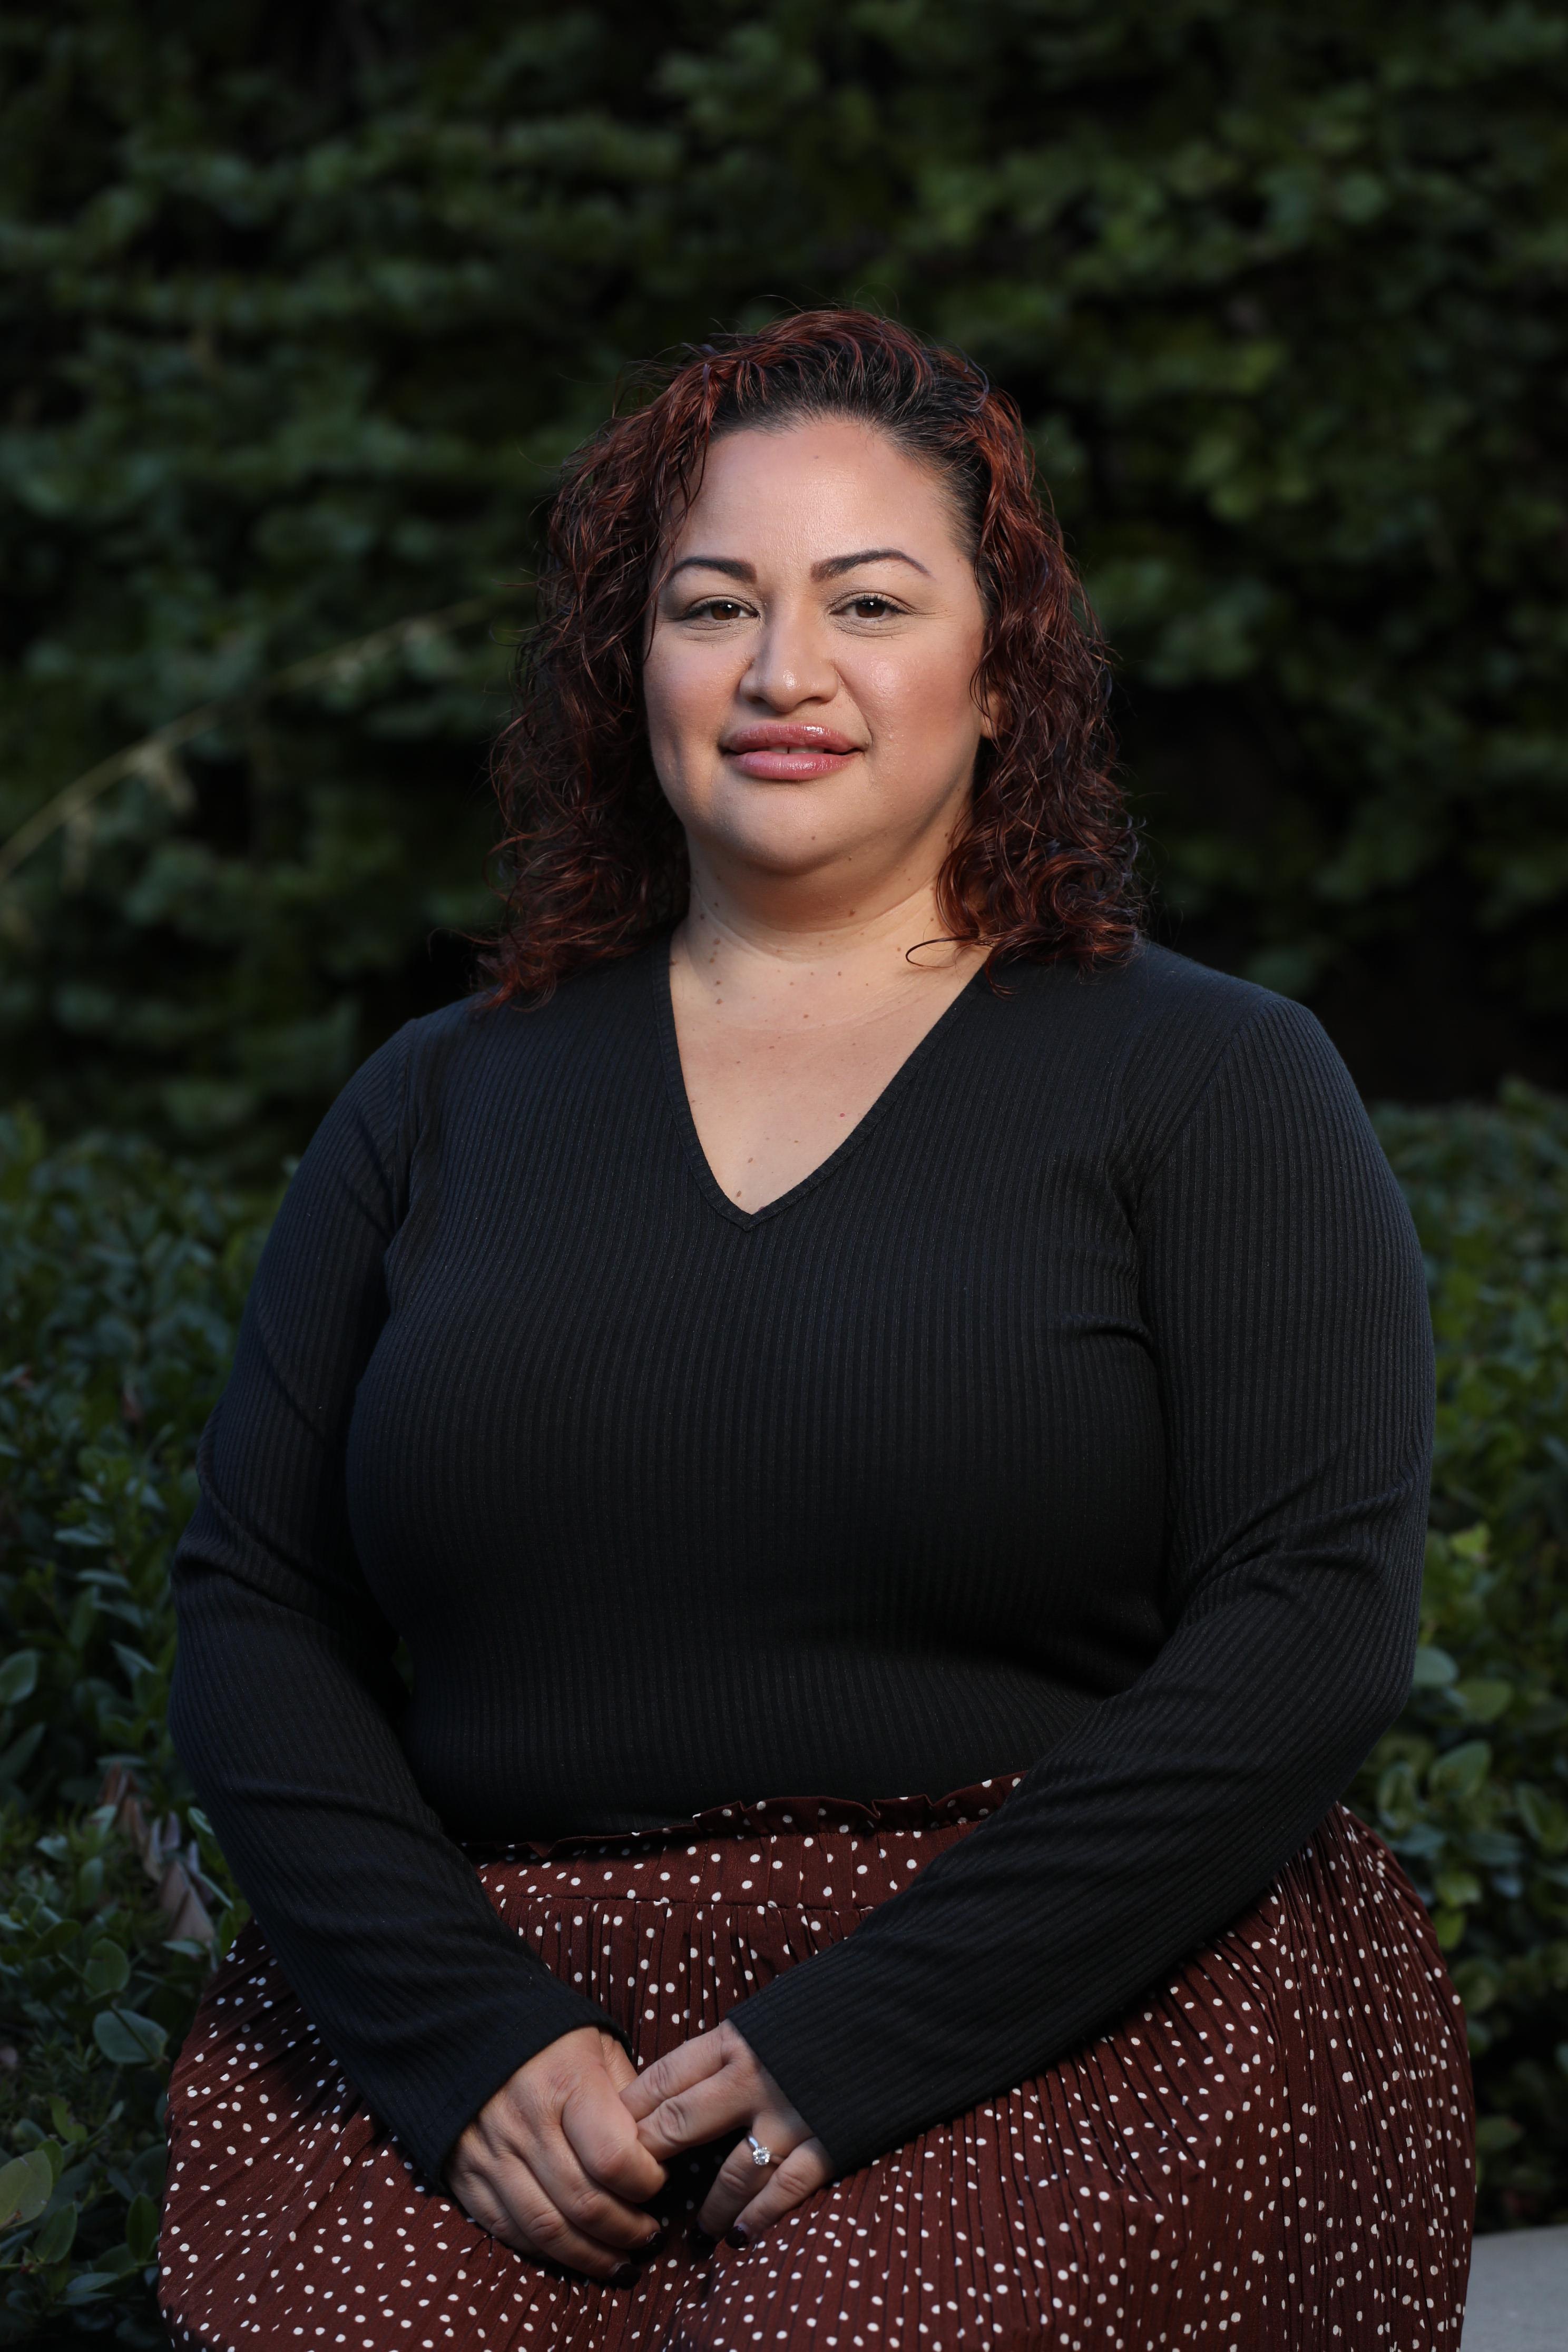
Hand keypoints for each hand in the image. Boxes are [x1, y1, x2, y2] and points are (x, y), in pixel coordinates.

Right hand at [447, 2026, 666, 2280]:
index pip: (614, 2157)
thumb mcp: (598, 2047)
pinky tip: (574, 2254)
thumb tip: (659, 2151)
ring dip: (590, 2256)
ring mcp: (490, 2153)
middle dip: (626, 2230)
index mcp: (565, 2082)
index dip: (646, 2183)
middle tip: (649, 2236)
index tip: (659, 2183)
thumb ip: (629, 2097)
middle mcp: (524, 2122)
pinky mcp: (465, 2176)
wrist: (465, 2028)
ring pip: (546, 2229)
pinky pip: (508, 2231)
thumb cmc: (549, 2039)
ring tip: (621, 2261)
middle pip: (583, 2202)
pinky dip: (545, 2252)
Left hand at [621, 2019, 830, 2244]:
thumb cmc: (835, 2002)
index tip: (613, 2136)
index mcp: (736, 2036)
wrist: (907, 2001)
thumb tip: (699, 2078)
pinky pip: (784, 2189)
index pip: (663, 2077)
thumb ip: (736, 2046)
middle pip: (679, 2124)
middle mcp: (753, 2076)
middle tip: (636, 2188)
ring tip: (702, 2231)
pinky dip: (760, 2216)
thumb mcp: (772, 2013)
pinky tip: (743, 2235)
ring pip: (729, 2173)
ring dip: (709, 2208)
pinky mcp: (829, 2140)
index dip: (631, 2112)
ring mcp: (790, 2113)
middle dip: (651, 2159)